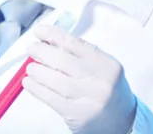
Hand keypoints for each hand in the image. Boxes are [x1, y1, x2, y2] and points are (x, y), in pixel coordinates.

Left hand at [22, 25, 136, 133]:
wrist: (123, 122)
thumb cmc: (105, 89)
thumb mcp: (100, 67)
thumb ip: (77, 53)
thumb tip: (47, 40)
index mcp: (106, 64)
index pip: (74, 44)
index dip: (53, 35)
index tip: (39, 30)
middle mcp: (100, 81)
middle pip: (62, 61)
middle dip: (41, 52)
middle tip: (31, 48)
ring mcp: (89, 99)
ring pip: (54, 80)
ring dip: (36, 71)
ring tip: (30, 68)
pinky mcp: (77, 115)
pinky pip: (51, 98)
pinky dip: (36, 88)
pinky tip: (29, 83)